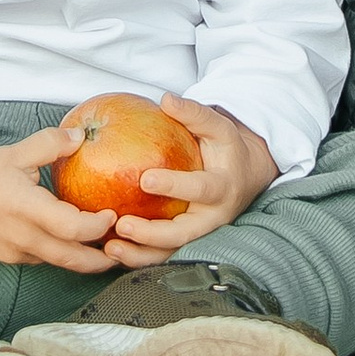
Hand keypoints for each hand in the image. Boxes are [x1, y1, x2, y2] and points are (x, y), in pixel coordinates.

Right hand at [0, 124, 120, 274]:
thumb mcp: (15, 153)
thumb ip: (50, 144)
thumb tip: (81, 135)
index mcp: (26, 209)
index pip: (74, 229)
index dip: (99, 227)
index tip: (114, 214)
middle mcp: (21, 237)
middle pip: (73, 259)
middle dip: (102, 259)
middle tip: (124, 249)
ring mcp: (12, 252)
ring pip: (57, 263)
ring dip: (81, 258)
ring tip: (104, 247)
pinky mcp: (4, 259)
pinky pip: (39, 260)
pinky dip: (58, 254)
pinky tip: (68, 242)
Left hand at [94, 93, 280, 268]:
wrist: (245, 176)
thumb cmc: (226, 150)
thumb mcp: (219, 128)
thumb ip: (194, 114)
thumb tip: (167, 99)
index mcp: (223, 187)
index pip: (201, 188)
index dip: (175, 185)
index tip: (145, 179)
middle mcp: (212, 217)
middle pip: (184, 233)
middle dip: (152, 234)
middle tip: (122, 224)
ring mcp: (198, 233)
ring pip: (170, 251)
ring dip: (140, 254)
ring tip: (111, 248)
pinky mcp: (184, 242)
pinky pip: (160, 254)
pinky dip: (137, 256)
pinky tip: (110, 250)